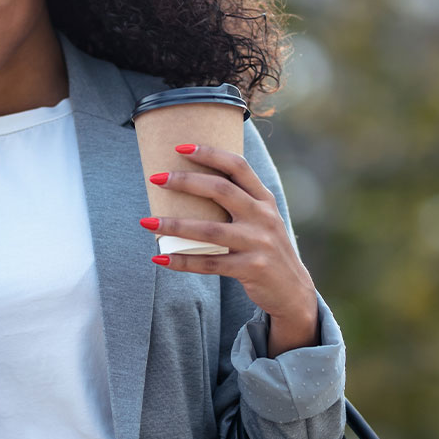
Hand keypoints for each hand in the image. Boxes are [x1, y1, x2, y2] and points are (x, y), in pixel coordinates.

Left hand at [142, 144, 318, 355]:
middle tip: (155, 178)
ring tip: (146, 222)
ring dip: (174, 225)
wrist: (293, 290)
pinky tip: (161, 258)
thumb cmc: (266, 249)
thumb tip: (194, 184)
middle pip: (220, 190)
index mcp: (264, 199)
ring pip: (209, 230)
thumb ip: (239, 202)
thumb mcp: (262, 220)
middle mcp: (263, 217)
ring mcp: (258, 243)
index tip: (181, 148)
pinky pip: (209, 264)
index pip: (238, 166)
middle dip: (185, 181)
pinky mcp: (251, 268)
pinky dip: (182, 261)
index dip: (210, 153)